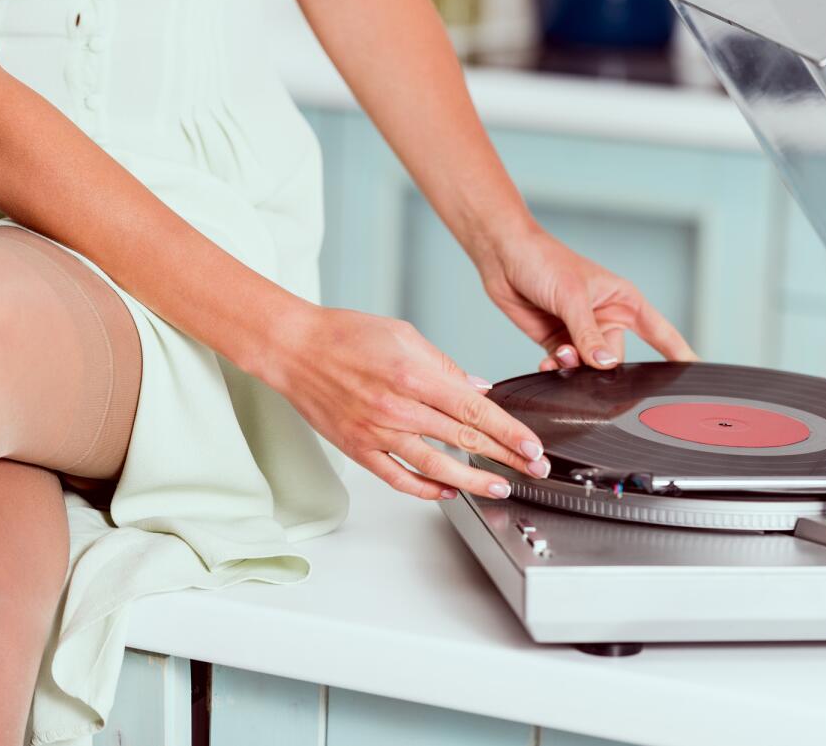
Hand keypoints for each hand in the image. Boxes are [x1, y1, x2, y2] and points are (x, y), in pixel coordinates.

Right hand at [266, 304, 549, 499]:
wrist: (293, 349)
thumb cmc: (345, 335)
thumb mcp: (404, 335)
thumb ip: (445, 366)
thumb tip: (479, 389)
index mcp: (413, 375)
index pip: (475, 409)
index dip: (509, 432)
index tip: (532, 446)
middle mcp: (397, 408)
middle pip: (463, 439)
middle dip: (504, 457)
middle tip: (531, 470)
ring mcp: (377, 433)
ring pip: (435, 466)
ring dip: (472, 480)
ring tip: (499, 486)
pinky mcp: (359, 449)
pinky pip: (398, 477)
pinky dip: (426, 489)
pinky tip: (449, 491)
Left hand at [477, 226, 697, 370]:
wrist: (504, 256)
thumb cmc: (543, 260)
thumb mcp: (571, 297)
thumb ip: (588, 334)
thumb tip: (605, 364)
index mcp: (623, 300)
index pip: (660, 333)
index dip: (679, 354)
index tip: (696, 373)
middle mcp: (606, 318)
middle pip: (618, 359)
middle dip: (602, 367)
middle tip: (584, 359)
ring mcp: (581, 331)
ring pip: (590, 367)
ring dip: (574, 367)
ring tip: (559, 353)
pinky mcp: (557, 341)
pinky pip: (567, 366)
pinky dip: (558, 368)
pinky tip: (548, 361)